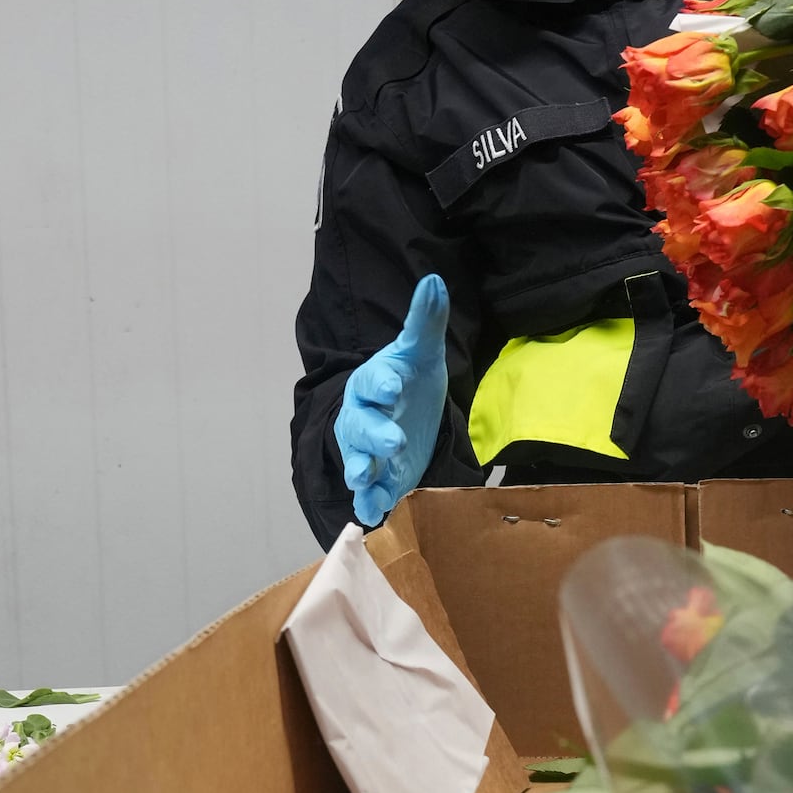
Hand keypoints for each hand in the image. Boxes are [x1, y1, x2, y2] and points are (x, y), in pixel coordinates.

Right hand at [333, 274, 450, 527]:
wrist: (405, 412)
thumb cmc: (409, 379)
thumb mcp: (422, 351)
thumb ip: (426, 321)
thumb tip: (434, 279)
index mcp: (374, 383)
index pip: (373, 381)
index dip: (381, 383)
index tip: (393, 385)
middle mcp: (363, 417)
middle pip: (363, 426)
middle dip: (374, 434)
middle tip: (392, 441)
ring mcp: (368, 450)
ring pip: (359, 461)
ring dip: (362, 471)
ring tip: (365, 479)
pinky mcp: (379, 477)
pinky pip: (369, 492)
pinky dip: (370, 502)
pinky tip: (373, 513)